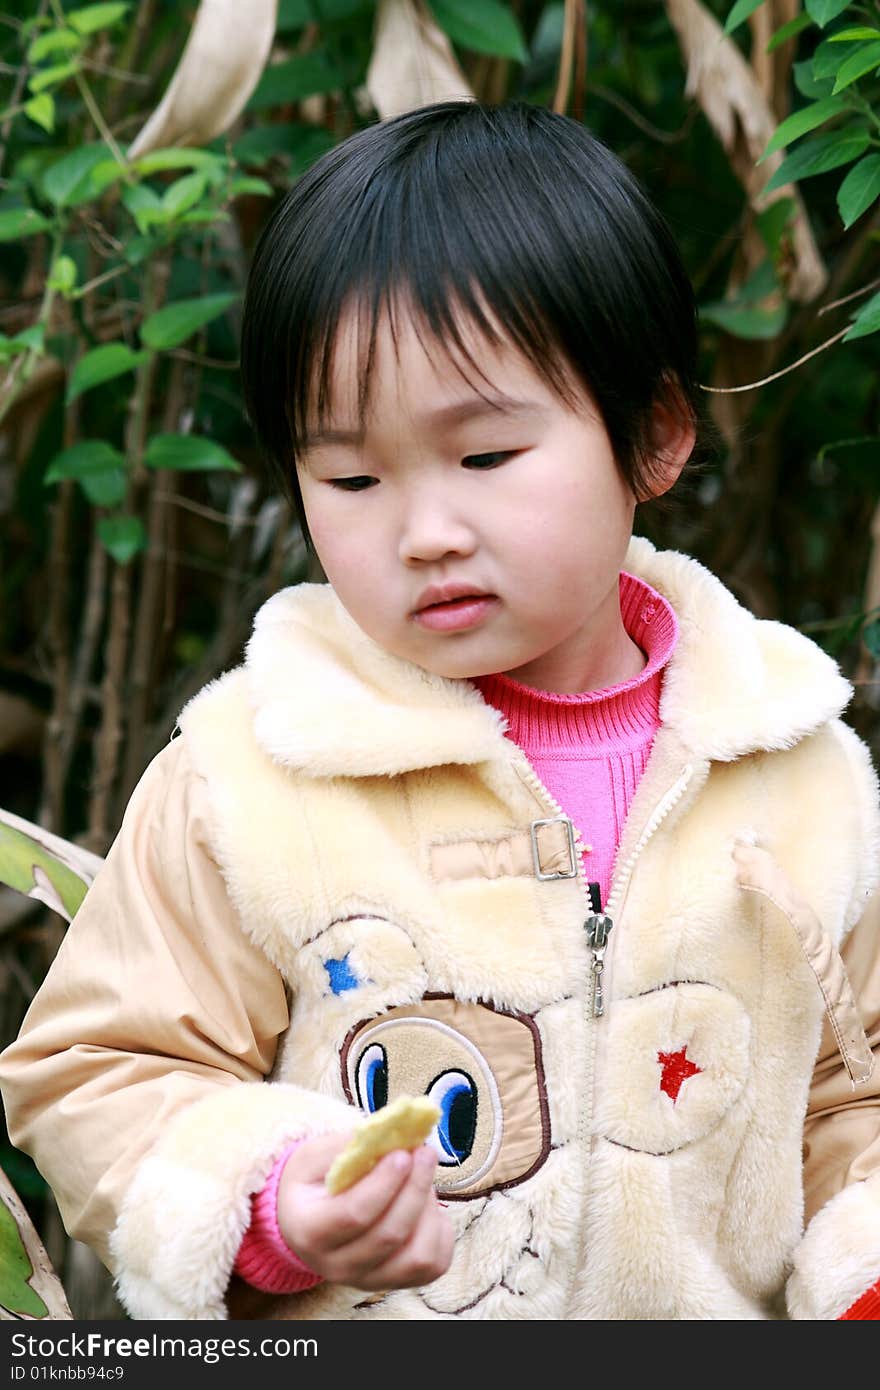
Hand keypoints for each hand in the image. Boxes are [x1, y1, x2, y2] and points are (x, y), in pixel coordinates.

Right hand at [276, 1130, 454, 1290]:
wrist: (306, 1218)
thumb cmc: (313, 1181)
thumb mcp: (316, 1155)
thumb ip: (350, 1146)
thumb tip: (391, 1132)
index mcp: (310, 1231)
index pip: (353, 1215)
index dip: (384, 1184)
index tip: (402, 1154)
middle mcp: (337, 1266)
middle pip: (390, 1235)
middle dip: (415, 1188)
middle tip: (424, 1152)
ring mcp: (368, 1280)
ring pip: (417, 1258)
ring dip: (429, 1211)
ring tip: (423, 1180)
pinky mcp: (396, 1283)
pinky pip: (433, 1265)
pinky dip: (440, 1232)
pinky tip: (428, 1206)